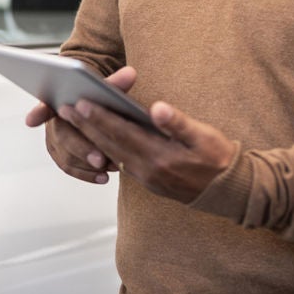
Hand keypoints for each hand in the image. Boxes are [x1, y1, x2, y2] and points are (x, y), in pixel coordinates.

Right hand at [25, 66, 136, 184]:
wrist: (85, 105)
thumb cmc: (93, 96)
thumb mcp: (102, 87)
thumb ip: (115, 83)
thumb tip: (131, 73)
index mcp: (58, 100)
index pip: (44, 104)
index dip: (38, 113)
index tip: (32, 120)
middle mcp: (52, 121)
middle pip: (62, 135)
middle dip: (81, 148)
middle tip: (100, 158)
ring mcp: (54, 140)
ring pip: (66, 155)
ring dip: (87, 163)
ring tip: (108, 166)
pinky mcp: (60, 154)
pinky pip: (69, 167)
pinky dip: (86, 173)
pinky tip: (103, 177)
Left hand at [68, 98, 236, 203]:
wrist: (228, 190)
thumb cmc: (219, 158)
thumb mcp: (204, 136)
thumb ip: (178, 123)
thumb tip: (157, 109)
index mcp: (159, 156)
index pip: (122, 133)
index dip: (100, 117)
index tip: (81, 102)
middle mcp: (148, 170)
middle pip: (110, 144)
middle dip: (85, 126)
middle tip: (64, 109)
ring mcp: (147, 177)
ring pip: (112, 154)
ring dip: (91, 137)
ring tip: (74, 121)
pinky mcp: (149, 181)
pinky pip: (121, 162)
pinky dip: (106, 149)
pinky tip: (97, 139)